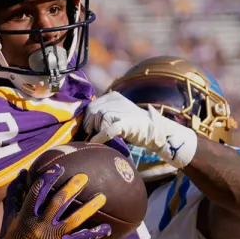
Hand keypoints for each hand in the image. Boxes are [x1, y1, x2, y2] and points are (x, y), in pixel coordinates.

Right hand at [0, 166, 110, 238]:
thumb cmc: (11, 238)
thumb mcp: (10, 216)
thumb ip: (16, 195)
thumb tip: (23, 173)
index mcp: (26, 215)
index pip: (38, 192)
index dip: (48, 178)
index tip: (59, 168)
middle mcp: (40, 225)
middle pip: (58, 202)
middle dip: (72, 187)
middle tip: (84, 177)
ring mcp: (52, 238)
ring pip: (74, 219)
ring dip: (89, 207)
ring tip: (102, 197)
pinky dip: (94, 234)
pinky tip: (108, 228)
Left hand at [83, 91, 197, 168]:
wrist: (154, 129)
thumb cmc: (133, 124)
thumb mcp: (117, 111)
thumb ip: (104, 112)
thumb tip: (85, 121)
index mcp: (112, 96)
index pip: (91, 106)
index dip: (87, 118)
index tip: (88, 128)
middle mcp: (115, 101)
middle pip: (92, 113)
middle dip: (89, 125)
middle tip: (93, 134)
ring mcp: (120, 112)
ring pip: (98, 121)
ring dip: (97, 131)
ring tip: (101, 137)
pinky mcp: (124, 124)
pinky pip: (107, 130)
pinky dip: (99, 137)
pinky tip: (95, 142)